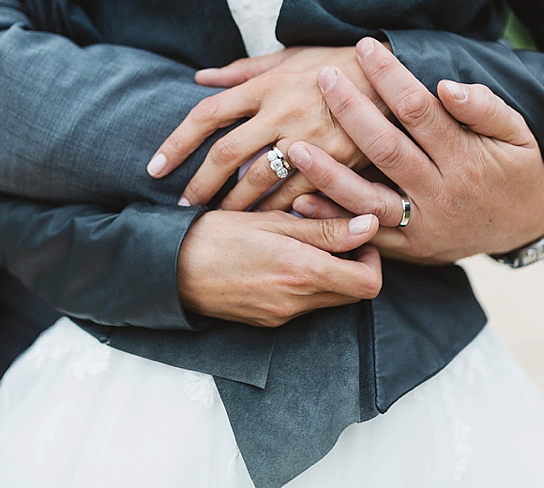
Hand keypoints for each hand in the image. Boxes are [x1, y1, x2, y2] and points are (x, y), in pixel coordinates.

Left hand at [147, 46, 388, 211]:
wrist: (394, 74)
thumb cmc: (336, 63)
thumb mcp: (288, 58)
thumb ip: (242, 71)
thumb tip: (200, 78)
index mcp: (265, 86)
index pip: (207, 115)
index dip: (176, 143)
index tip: (154, 168)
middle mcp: (281, 113)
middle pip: (226, 156)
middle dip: (200, 186)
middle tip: (183, 207)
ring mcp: (309, 140)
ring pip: (259, 183)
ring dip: (235, 206)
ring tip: (220, 220)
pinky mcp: (335, 162)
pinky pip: (298, 195)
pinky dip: (278, 212)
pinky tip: (265, 225)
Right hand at [177, 210, 381, 326]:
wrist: (170, 268)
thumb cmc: (217, 235)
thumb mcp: (273, 222)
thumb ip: (324, 229)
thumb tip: (369, 226)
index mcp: (303, 272)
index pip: (369, 283)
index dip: (373, 259)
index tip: (357, 236)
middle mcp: (297, 302)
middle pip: (353, 294)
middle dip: (353, 265)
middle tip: (333, 234)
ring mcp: (282, 316)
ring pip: (329, 300)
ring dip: (329, 274)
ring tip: (303, 243)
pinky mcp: (268, 321)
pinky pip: (304, 306)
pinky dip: (306, 285)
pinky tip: (283, 259)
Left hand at [287, 38, 543, 265]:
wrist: (526, 227)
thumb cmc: (516, 168)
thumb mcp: (518, 133)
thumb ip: (485, 108)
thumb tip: (445, 85)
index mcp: (465, 159)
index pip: (420, 111)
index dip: (391, 78)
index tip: (365, 47)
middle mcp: (440, 193)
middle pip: (386, 148)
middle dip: (351, 111)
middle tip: (324, 77)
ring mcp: (422, 225)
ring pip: (367, 198)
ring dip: (328, 174)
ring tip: (294, 146)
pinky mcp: (409, 248)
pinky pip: (367, 235)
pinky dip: (333, 219)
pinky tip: (300, 202)